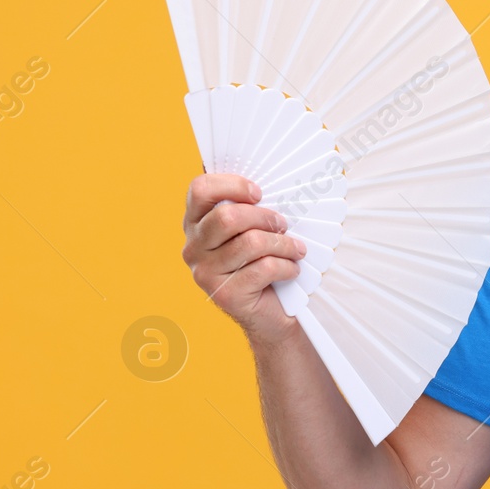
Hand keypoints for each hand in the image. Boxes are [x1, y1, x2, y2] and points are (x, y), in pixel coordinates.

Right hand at [181, 173, 306, 345]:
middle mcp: (193, 246)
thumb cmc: (263, 261)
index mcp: (196, 223)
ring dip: (284, 245)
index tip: (258, 193)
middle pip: (227, 217)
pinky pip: (263, 269)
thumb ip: (250, 206)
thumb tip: (274, 175)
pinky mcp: (223, 294)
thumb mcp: (253, 229)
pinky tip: (292, 270)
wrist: (269, 313)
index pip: (199, 189)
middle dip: (265, 217)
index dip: (232, 185)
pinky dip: (286, 267)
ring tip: (296, 250)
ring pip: (251, 243)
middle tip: (283, 225)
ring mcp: (204, 272)